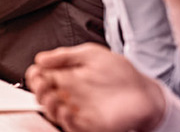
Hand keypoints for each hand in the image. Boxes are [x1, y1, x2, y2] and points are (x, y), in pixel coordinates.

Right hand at [26, 44, 167, 131]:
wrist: (144, 92)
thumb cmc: (121, 73)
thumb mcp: (91, 54)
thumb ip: (65, 55)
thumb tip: (41, 57)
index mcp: (68, 77)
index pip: (43, 78)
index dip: (35, 75)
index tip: (35, 71)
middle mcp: (71, 95)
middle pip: (44, 95)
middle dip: (38, 89)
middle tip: (41, 83)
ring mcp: (78, 110)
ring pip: (54, 112)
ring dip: (48, 105)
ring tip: (51, 96)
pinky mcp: (88, 124)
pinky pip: (71, 126)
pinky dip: (64, 119)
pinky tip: (65, 110)